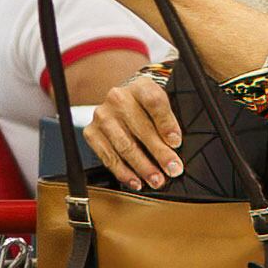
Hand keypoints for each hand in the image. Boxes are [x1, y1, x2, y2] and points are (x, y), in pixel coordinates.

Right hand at [83, 76, 184, 191]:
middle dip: (159, 153)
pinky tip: (135, 181)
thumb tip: (177, 147)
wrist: (123, 101)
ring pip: (124, 145)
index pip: (154, 102)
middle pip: (141, 128)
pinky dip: (123, 172)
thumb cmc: (148, 107)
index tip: (176, 143)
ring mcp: (102, 115)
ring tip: (156, 180)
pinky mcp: (91, 132)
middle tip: (173, 169)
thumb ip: (171, 120)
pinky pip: (108, 156)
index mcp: (140, 86)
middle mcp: (118, 98)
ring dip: (142, 167)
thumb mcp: (164, 103)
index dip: (166, 123)